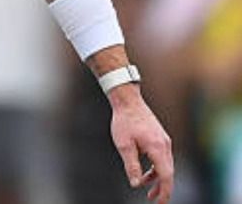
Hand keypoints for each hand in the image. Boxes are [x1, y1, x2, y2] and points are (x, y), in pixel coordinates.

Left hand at [109, 87, 173, 202]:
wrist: (128, 101)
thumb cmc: (124, 121)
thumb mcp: (124, 145)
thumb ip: (131, 165)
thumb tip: (135, 184)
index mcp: (157, 148)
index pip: (166, 175)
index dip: (164, 191)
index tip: (159, 202)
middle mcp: (165, 145)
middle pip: (169, 172)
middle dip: (162, 188)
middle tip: (154, 201)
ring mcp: (164, 141)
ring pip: (166, 166)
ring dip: (158, 179)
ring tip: (147, 191)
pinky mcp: (160, 138)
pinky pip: (162, 158)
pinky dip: (155, 168)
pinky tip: (146, 174)